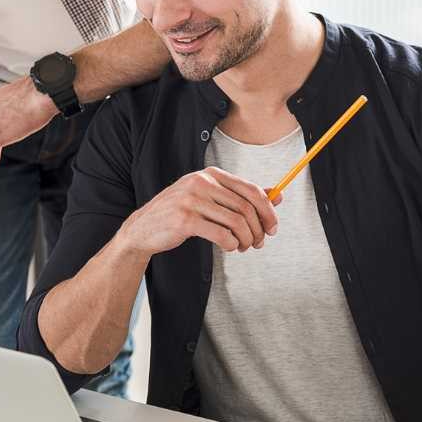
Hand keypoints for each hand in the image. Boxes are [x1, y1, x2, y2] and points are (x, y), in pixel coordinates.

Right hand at [115, 168, 279, 257]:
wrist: (143, 229)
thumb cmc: (181, 214)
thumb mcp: (210, 199)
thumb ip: (240, 196)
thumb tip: (277, 196)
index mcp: (211, 174)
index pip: (251, 190)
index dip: (268, 210)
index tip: (273, 227)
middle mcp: (202, 182)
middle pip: (246, 207)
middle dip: (259, 229)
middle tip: (260, 242)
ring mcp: (192, 200)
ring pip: (236, 222)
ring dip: (246, 239)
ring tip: (243, 247)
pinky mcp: (185, 220)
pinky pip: (221, 234)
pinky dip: (232, 244)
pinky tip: (230, 248)